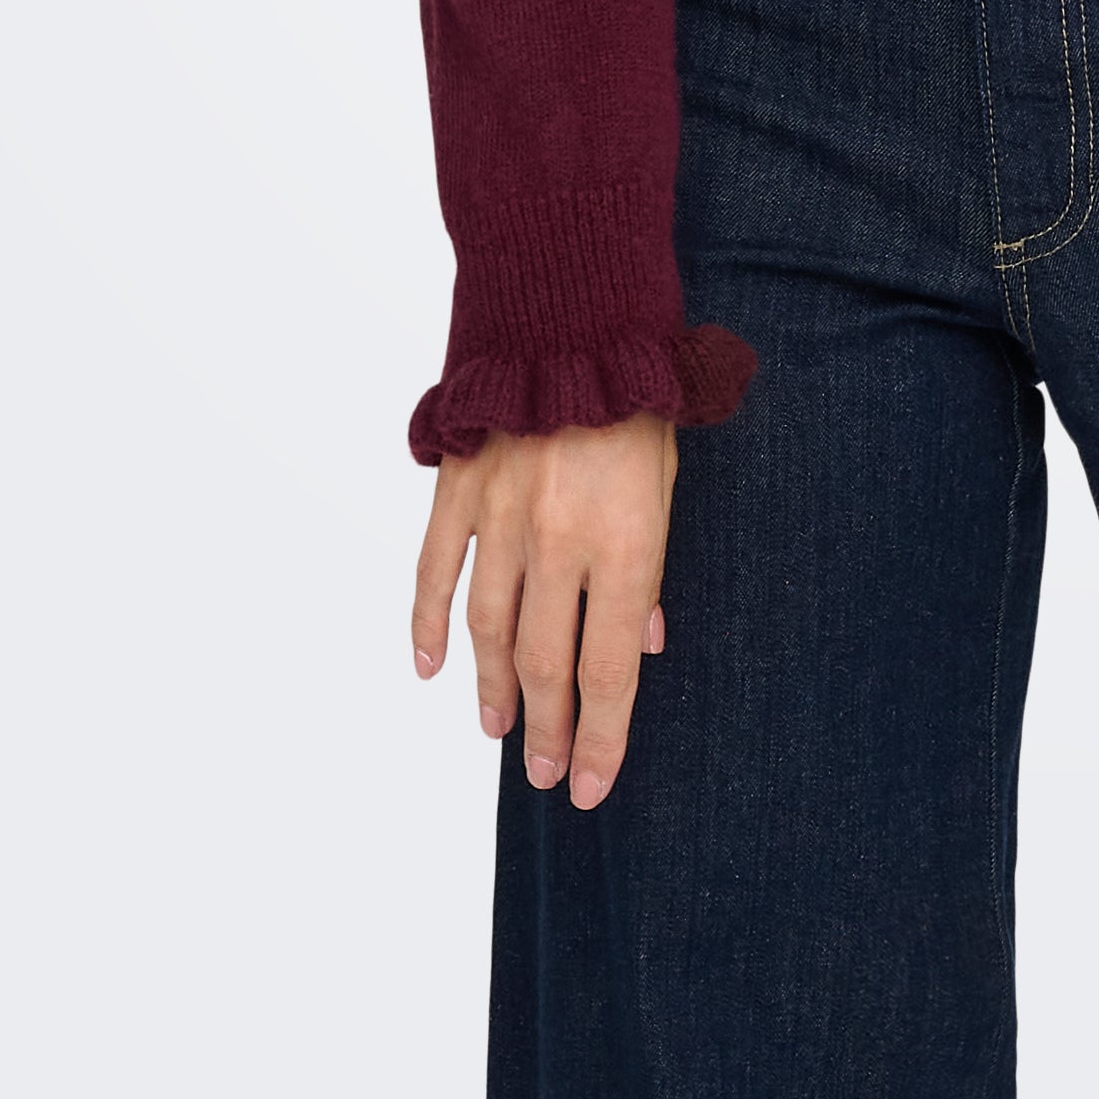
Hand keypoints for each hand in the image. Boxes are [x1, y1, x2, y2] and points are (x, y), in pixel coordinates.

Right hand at [412, 413, 678, 808]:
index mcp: (625, 541)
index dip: (600, 735)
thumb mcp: (668, 479)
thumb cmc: (635, 395)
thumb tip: (644, 643)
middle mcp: (559, 539)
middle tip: (547, 773)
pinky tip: (432, 667)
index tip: (591, 785)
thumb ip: (652, 568)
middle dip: (549, 727)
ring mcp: (502, 515)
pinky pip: (436, 571)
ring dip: (492, 688)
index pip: (609, 667)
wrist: (570, 313)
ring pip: (488, 627)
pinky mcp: (460, 489)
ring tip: (499, 730)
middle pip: (545, 661)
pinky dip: (430, 623)